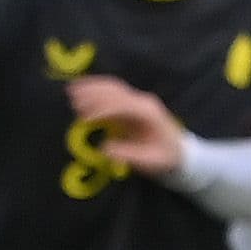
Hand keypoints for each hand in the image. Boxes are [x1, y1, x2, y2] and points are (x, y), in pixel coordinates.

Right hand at [64, 75, 187, 175]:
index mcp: (148, 114)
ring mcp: (136, 100)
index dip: (102, 110)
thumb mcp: (149, 162)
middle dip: (93, 95)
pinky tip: (80, 87)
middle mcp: (142, 102)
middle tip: (72, 101)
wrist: (179, 152)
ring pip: (112, 87)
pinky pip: (111, 91)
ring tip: (71, 90)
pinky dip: (95, 87)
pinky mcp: (129, 103)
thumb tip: (104, 148)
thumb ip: (128, 155)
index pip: (122, 106)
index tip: (85, 119)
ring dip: (91, 87)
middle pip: (115, 92)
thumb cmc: (164, 158)